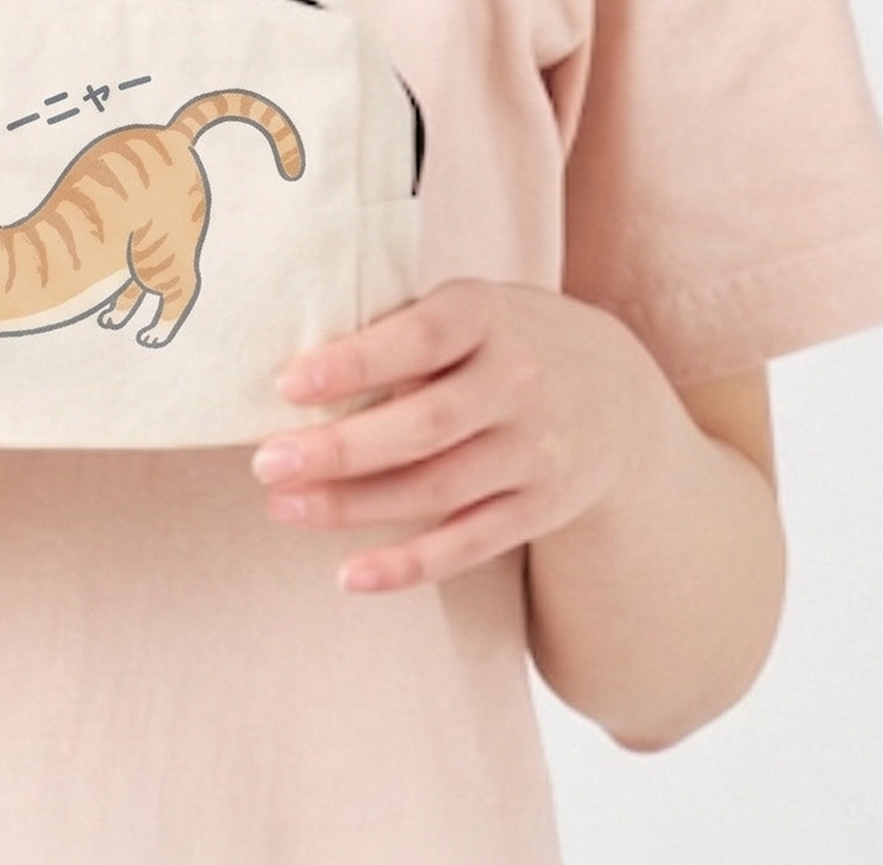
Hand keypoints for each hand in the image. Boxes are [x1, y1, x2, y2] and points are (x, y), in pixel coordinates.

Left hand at [251, 279, 673, 593]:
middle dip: (340, 450)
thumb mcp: (466, 307)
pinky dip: (410, 565)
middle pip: (424, 426)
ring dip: (354, 506)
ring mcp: (535, 451)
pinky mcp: (540, 509)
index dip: (353, 363)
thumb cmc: (500, 338)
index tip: (288, 385)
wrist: (616, 390)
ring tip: (284, 506)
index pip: (418, 339)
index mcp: (488, 316)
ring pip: (438, 489)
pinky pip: (469, 544)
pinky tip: (350, 575)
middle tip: (267, 463)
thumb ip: (401, 330)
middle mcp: (519, 383)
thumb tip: (299, 374)